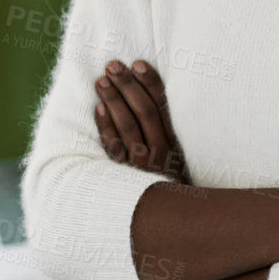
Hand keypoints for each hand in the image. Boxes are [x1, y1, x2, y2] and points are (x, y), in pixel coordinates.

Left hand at [93, 60, 188, 180]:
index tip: (138, 64)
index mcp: (176, 142)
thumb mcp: (180, 155)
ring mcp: (140, 164)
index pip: (162, 106)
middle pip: (143, 112)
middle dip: (128, 86)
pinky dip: (105, 126)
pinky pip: (112, 147)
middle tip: (113, 66)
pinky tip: (98, 108)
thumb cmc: (173, 178)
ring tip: (101, 81)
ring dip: (113, 101)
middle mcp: (160, 152)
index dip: (150, 83)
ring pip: (126, 127)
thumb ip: (169, 129)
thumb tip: (154, 94)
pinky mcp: (123, 173)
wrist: (168, 215)